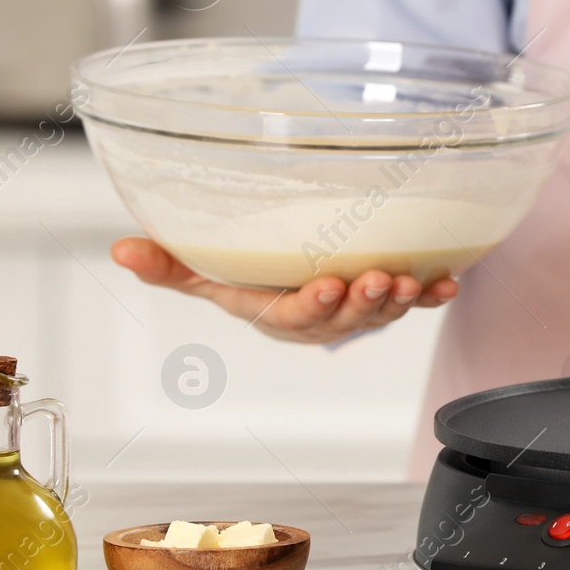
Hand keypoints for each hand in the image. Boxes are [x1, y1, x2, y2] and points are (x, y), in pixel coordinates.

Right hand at [111, 237, 458, 343]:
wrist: (292, 279)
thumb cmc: (249, 275)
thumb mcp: (207, 271)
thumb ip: (169, 264)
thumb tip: (121, 249)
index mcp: (277, 313)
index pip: (293, 317)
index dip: (311, 306)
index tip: (325, 287)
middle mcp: (321, 318)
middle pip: (343, 320)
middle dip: (361, 303)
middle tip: (373, 282)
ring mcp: (357, 310)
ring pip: (379, 313)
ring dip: (396, 299)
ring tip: (406, 281)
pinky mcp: (388, 297)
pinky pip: (413, 300)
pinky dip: (431, 294)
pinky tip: (448, 283)